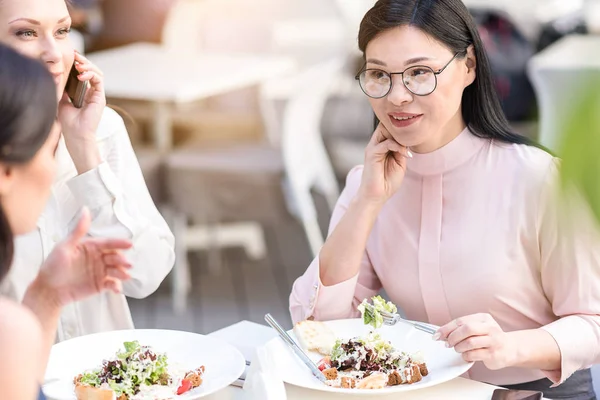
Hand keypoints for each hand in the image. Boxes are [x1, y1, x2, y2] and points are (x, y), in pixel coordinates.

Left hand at [33, 207, 132, 306]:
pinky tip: (116, 289)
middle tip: (127, 264)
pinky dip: (116, 286)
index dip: (119, 243)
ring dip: (122, 272)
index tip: (129, 244)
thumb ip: (78, 230)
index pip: (108, 243)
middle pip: (115, 256)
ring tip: (125, 275)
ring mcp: (100, 272)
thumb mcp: (65, 246)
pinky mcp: (100, 285)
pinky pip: (112, 284)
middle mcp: (98, 258)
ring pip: (116, 270)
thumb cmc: (53, 266)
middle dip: (122, 260)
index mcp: (91, 247)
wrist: (48, 291)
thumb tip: (86, 209)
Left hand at [58, 51, 104, 172]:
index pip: (82, 74)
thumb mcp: (61, 100)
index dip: (77, 64)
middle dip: (83, 61)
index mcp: (82, 93)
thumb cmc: (68, 122)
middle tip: (74, 55)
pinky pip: (99, 80)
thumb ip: (62, 88)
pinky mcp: (100, 97)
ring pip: (97, 73)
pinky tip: (81, 75)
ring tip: (78, 64)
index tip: (69, 57)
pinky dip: (91, 74)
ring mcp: (97, 95)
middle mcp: (91, 92)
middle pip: (91, 71)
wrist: (76, 134)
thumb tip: (58, 74)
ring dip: (88, 66)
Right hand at [358, 123, 411, 203]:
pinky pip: (386, 143)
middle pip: (386, 125)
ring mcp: (372, 148)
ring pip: (384, 130)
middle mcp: (376, 144)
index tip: (414, 136)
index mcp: (382, 146)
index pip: (389, 129)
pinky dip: (397, 147)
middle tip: (411, 138)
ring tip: (407, 147)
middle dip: (399, 130)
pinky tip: (405, 155)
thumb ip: (401, 150)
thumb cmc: (387, 182)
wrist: (377, 196)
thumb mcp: (399, 163)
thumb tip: (406, 141)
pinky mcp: (371, 154)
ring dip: (399, 137)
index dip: (401, 129)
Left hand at [434, 313, 518, 369]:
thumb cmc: (489, 338)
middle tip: (448, 343)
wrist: (510, 349)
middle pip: (467, 329)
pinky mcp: (493, 354)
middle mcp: (490, 328)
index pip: (461, 321)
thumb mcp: (478, 328)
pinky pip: (473, 355)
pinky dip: (466, 356)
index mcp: (483, 318)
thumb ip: (461, 329)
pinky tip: (467, 355)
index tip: (437, 335)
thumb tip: (441, 334)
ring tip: (458, 349)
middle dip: (453, 337)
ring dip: (459, 347)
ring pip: (469, 343)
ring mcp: (493, 341)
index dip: (446, 328)